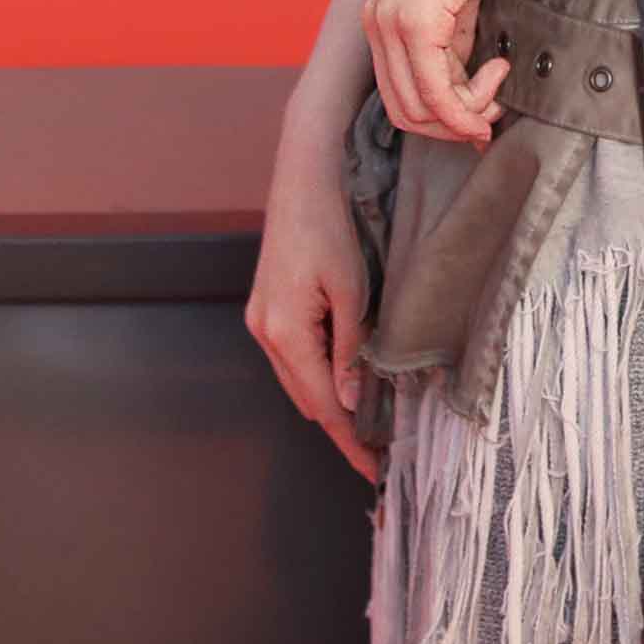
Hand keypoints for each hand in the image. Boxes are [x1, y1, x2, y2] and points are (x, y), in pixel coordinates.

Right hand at [246, 125, 382, 482]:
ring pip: (299, 380)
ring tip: (370, 423)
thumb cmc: (330, 224)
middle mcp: (263, 332)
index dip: (350, 440)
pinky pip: (295, 357)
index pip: (322, 405)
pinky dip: (319, 375)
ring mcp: (261, 319)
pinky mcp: (267, 306)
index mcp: (283, 332)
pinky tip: (346, 380)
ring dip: (330, 402)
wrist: (303, 173)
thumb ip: (350, 350)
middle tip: (382, 451)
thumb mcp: (351, 290)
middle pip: (305, 399)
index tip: (375, 470)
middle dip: (341, 427)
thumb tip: (350, 402)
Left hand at [366, 0, 534, 146]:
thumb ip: (454, 45)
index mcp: (380, 14)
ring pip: (420, 108)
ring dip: (467, 113)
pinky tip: (498, 75)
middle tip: (493, 112)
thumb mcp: (461, 0)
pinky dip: (468, 104)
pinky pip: (436, 91)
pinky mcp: (415, 21)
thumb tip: (468, 99)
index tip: (482, 116)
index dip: (441, 118)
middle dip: (453, 123)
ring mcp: (389, 21)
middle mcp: (375, 20)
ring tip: (499, 87)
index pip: (398, 92)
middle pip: (405, 110)